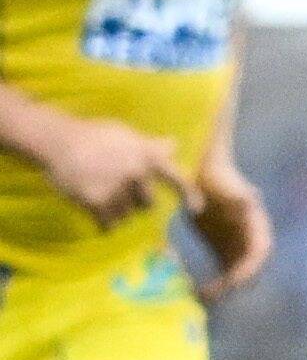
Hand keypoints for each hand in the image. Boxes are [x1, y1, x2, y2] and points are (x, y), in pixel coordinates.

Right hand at [21, 112, 190, 227]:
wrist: (58, 141)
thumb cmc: (93, 135)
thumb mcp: (126, 135)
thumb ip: (151, 145)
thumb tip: (174, 145)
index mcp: (147, 156)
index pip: (177, 179)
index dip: (189, 195)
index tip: (195, 210)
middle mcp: (136, 174)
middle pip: (147, 205)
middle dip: (135, 201)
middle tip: (115, 188)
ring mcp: (117, 189)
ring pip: (126, 216)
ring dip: (116, 211)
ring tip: (100, 192)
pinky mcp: (96, 202)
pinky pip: (108, 225)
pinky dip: (103, 224)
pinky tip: (94, 210)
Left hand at [187, 154, 270, 300]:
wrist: (204, 174)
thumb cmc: (217, 177)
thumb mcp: (227, 184)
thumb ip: (237, 195)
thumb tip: (250, 201)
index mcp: (257, 226)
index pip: (260, 251)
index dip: (250, 268)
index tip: (235, 281)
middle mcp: (250, 240)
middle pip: (248, 269)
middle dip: (233, 285)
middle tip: (213, 296)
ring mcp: (237, 247)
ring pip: (234, 275)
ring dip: (221, 289)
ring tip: (200, 298)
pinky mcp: (221, 250)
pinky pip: (221, 273)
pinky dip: (211, 284)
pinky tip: (193, 291)